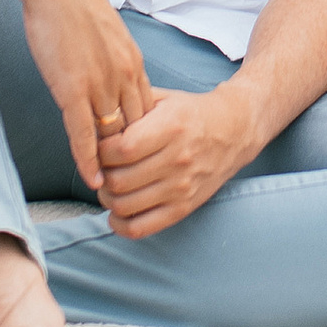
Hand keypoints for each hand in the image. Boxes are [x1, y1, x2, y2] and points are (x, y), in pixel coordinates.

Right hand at [19, 0, 155, 193]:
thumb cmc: (74, 3)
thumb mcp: (106, 32)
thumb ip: (111, 57)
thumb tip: (108, 70)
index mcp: (133, 62)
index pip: (147, 110)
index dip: (145, 136)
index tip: (144, 156)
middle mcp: (124, 77)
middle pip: (137, 128)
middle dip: (136, 156)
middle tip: (135, 181)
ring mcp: (101, 85)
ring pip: (114, 135)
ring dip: (114, 164)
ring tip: (114, 189)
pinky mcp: (73, 90)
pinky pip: (85, 134)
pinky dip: (90, 160)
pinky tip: (93, 179)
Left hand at [96, 80, 259, 236]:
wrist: (234, 131)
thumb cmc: (190, 113)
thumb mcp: (163, 99)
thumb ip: (129, 106)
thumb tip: (92, 122)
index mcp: (171, 127)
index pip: (120, 149)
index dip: (100, 150)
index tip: (100, 146)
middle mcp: (177, 159)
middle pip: (118, 179)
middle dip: (100, 175)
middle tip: (102, 167)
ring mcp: (182, 187)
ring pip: (125, 204)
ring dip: (107, 198)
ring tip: (109, 186)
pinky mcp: (184, 207)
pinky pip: (141, 227)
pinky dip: (120, 224)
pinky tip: (117, 212)